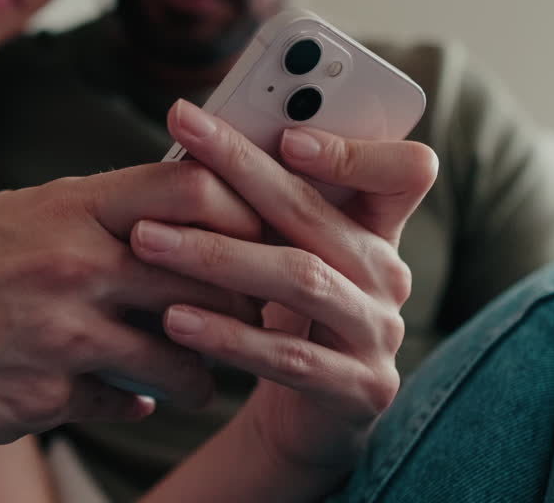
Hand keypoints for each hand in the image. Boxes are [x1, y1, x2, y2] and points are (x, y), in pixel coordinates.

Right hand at [0, 162, 263, 445]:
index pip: (194, 187)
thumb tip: (182, 205)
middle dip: (244, 300)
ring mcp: (62, 335)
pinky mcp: (45, 397)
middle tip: (251, 312)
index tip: (258, 230)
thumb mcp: (21, 213)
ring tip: (198, 372)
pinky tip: (127, 393)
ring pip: (185, 357)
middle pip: (210, 273)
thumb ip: (98, 210)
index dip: (244, 207)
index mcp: (70, 205)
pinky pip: (126, 402)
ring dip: (204, 371)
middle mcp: (74, 263)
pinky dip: (137, 400)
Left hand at [132, 100, 436, 477]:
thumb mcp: (283, 253)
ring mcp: (380, 333)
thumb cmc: (283, 316)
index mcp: (378, 229)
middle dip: (242, 169)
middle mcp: (389, 274)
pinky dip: (228, 335)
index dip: (355, 153)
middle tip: (183, 135)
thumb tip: (197, 137)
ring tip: (148, 239)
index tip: (288, 135)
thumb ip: (265, 205)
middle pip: (317, 215)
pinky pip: (289, 357)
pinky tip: (174, 318)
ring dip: (216, 256)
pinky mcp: (361, 389)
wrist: (302, 418)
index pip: (406, 172)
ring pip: (299, 279)